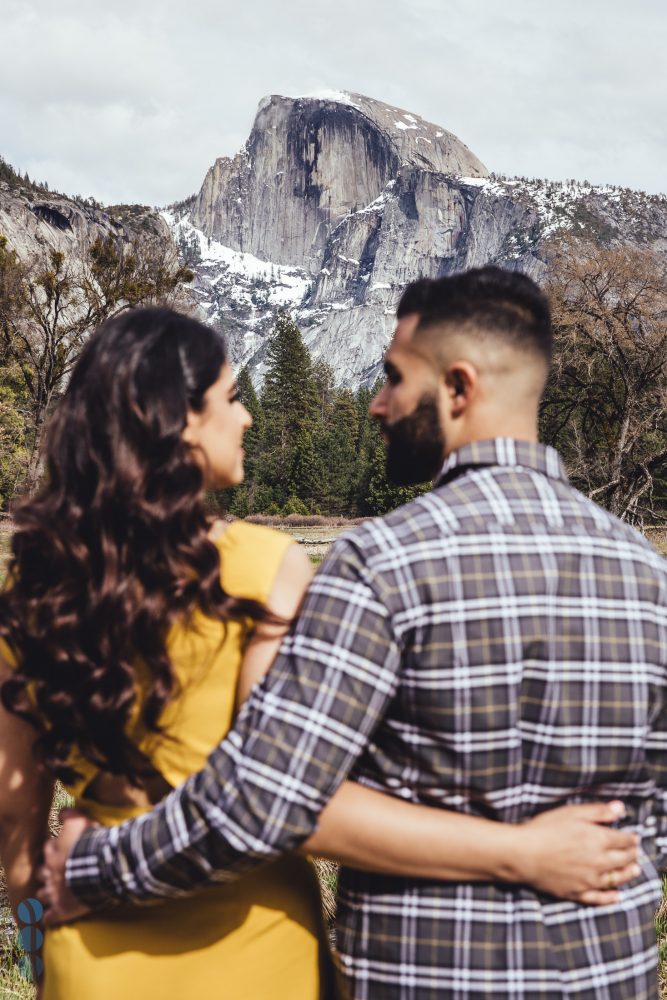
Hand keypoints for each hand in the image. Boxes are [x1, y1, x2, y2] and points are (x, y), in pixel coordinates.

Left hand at [37, 809, 95, 925]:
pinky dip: (49, 917)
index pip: (48, 848)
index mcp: (54, 852)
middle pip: (40, 872)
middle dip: (44, 872)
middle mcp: (50, 872)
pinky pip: (50, 917)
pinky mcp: (62, 909)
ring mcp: (54, 892)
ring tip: (50, 894)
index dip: (54, 848)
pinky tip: (50, 917)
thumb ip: (70, 815)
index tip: (61, 847)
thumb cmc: (89, 843)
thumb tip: (62, 811)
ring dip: (45, 894)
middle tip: (53, 871)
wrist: (98, 867)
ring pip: (41, 894)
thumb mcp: (80, 820)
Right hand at [515, 801, 640, 904]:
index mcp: (598, 840)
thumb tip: (620, 808)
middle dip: (632, 855)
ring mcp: (589, 880)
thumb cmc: (544, 829)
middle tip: (636, 852)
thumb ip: (598, 811)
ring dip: (628, 874)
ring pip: (616, 879)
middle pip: (624, 860)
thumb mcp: (571, 813)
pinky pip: (600, 898)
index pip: (624, 840)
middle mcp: (598, 862)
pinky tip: (617, 896)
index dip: (631, 838)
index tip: (634, 837)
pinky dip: (611, 898)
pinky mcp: (577, 892)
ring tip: (635, 870)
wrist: (522, 854)